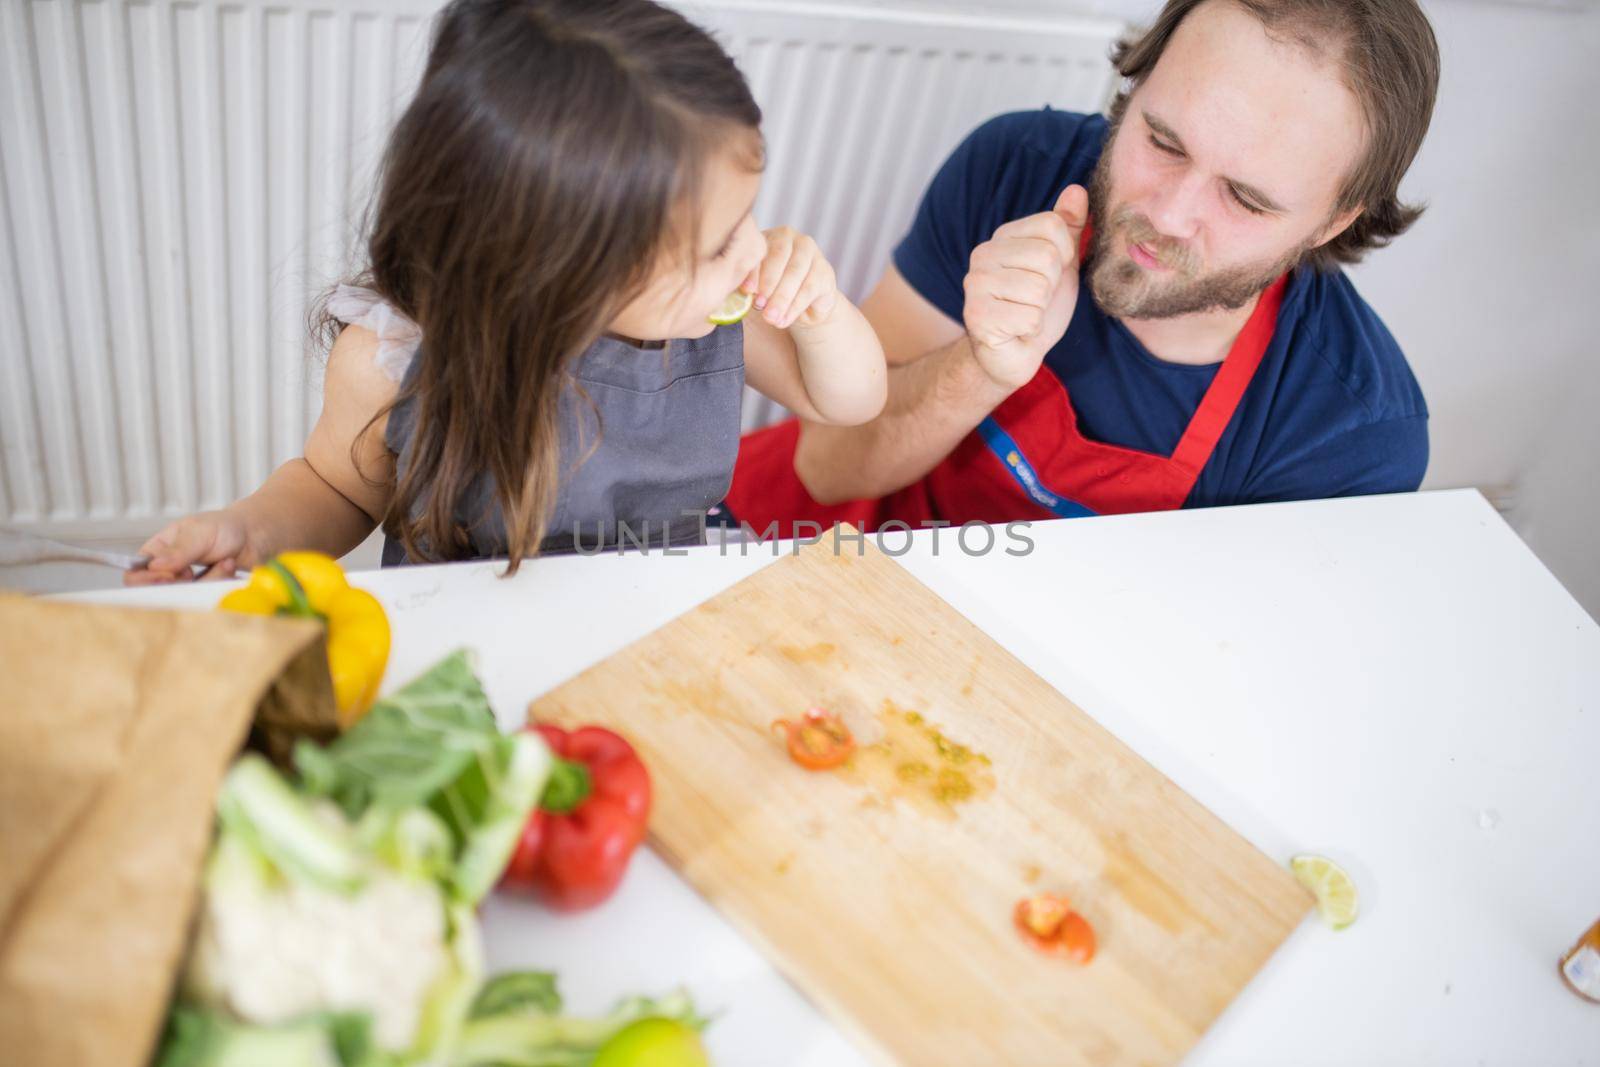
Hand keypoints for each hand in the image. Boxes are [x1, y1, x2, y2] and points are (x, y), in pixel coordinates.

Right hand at [126, 509, 254, 585]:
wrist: (256, 535)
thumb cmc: (224, 527)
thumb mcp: (199, 532)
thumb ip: (179, 551)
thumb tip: (154, 566)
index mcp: (158, 551)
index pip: (135, 574)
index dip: (146, 580)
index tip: (169, 576)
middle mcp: (169, 570)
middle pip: (160, 592)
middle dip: (184, 583)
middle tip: (195, 571)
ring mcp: (189, 584)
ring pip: (187, 597)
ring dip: (210, 579)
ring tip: (224, 561)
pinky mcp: (208, 593)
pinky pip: (208, 599)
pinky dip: (221, 583)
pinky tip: (229, 567)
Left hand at [744, 226, 839, 329]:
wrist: (805, 305)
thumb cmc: (774, 290)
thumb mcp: (758, 286)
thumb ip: (750, 285)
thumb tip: (740, 294)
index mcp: (769, 236)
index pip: (761, 249)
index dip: (754, 270)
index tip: (747, 290)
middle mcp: (791, 238)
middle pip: (779, 257)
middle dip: (768, 284)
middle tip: (759, 306)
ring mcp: (812, 252)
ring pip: (795, 273)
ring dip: (781, 298)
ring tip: (771, 318)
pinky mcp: (825, 271)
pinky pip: (809, 288)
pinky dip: (795, 307)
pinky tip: (784, 320)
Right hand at [962, 184, 1087, 390]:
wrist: (1015, 354)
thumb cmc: (1037, 307)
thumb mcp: (1061, 262)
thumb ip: (1067, 227)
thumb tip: (1077, 190)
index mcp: (1003, 237)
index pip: (1053, 226)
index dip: (1064, 256)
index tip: (1048, 276)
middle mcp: (982, 255)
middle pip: (1048, 257)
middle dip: (1051, 287)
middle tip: (1035, 301)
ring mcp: (975, 286)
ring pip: (1039, 289)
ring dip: (1041, 311)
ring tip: (1024, 316)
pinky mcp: (977, 317)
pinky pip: (1029, 317)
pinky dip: (1031, 330)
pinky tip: (1017, 331)